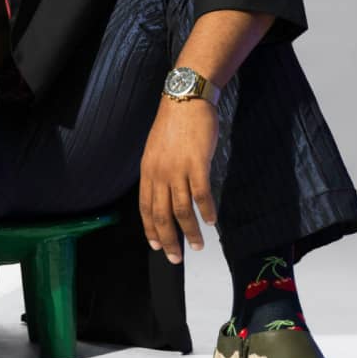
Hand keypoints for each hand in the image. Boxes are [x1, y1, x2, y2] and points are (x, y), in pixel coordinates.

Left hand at [139, 97, 219, 264]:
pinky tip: (211, 221)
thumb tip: (165, 193)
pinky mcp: (197, 163)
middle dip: (168, 240)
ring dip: (190, 231)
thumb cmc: (174, 124)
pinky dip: (206, 210)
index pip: (145, 208)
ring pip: (181, 209)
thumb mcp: (157, 150)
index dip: (150, 229)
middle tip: (174, 258)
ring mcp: (177, 169)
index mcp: (148, 171)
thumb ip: (159, 172)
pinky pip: (201, 194)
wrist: (186, 99)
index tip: (156, 245)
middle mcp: (159, 173)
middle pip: (161, 214)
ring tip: (198, 245)